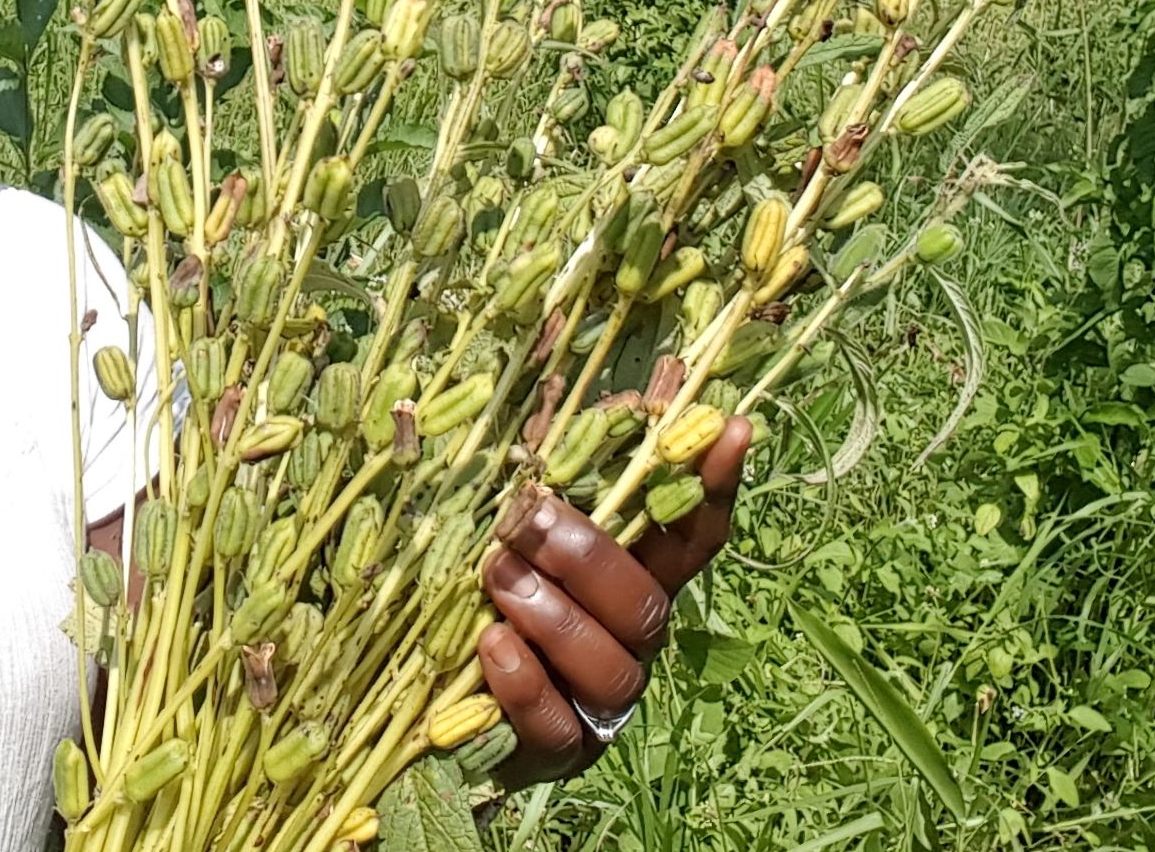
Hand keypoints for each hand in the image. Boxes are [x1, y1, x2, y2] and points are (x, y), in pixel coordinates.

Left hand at [475, 416, 752, 786]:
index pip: (694, 537)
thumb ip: (561, 467)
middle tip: (525, 519)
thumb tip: (619, 402)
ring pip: (614, 669)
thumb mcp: (510, 520)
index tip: (731, 430)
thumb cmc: (476, 587)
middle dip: (588, 557)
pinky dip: (525, 684)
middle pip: (646, 605)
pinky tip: (491, 646)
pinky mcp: (556, 753)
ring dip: (554, 617)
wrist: (423, 703)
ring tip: (497, 578)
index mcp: (630, 580)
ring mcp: (597, 706)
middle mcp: (628, 644)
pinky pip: (558, 728)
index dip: (716, 488)